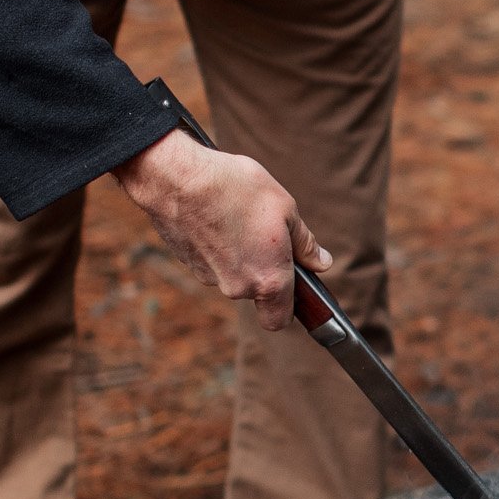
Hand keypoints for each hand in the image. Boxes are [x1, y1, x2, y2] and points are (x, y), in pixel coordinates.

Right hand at [113, 129, 330, 330]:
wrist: (177, 177)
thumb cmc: (236, 189)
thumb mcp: (286, 209)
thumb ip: (305, 243)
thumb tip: (321, 263)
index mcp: (268, 280)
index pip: (279, 320)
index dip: (288, 307)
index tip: (293, 286)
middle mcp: (237, 287)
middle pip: (256, 290)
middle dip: (264, 267)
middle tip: (267, 232)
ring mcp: (208, 277)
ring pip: (233, 273)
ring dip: (240, 253)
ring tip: (239, 215)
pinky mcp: (188, 262)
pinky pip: (212, 260)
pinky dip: (217, 244)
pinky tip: (217, 215)